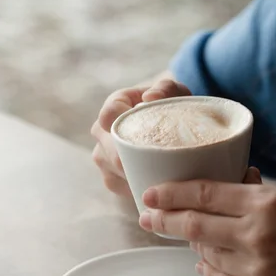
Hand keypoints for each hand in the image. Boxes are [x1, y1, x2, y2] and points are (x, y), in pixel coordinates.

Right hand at [90, 79, 190, 195]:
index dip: (126, 126)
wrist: (169, 122)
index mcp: (113, 106)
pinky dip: (138, 188)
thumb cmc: (170, 105)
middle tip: (166, 167)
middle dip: (135, 162)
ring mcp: (103, 157)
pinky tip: (158, 187)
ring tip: (165, 177)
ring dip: (138, 176)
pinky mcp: (111, 179)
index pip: (108, 115)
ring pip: (115, 173)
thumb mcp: (174, 92)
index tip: (151, 134)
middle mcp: (101, 132)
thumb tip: (150, 98)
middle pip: (111, 152)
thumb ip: (166, 88)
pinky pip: (121, 187)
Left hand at [138, 168, 275, 275]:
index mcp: (268, 204)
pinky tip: (206, 262)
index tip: (153, 194)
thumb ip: (259, 197)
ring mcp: (258, 268)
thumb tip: (233, 186)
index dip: (172, 193)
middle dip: (164, 220)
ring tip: (189, 237)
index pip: (205, 193)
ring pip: (206, 253)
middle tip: (148, 217)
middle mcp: (257, 234)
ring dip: (193, 244)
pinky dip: (209, 269)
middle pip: (194, 225)